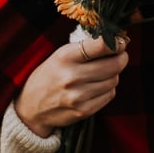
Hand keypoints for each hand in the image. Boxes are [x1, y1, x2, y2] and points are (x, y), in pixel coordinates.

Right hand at [14, 35, 128, 137]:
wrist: (32, 107)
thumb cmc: (50, 75)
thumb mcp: (60, 55)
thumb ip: (86, 48)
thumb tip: (117, 42)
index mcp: (65, 57)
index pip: (101, 46)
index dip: (117, 43)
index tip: (121, 42)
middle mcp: (72, 77)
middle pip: (114, 65)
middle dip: (121, 58)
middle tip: (119, 56)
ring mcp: (78, 96)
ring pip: (114, 80)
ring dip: (113, 75)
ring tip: (102, 73)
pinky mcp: (84, 110)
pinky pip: (110, 95)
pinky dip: (108, 89)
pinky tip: (96, 87)